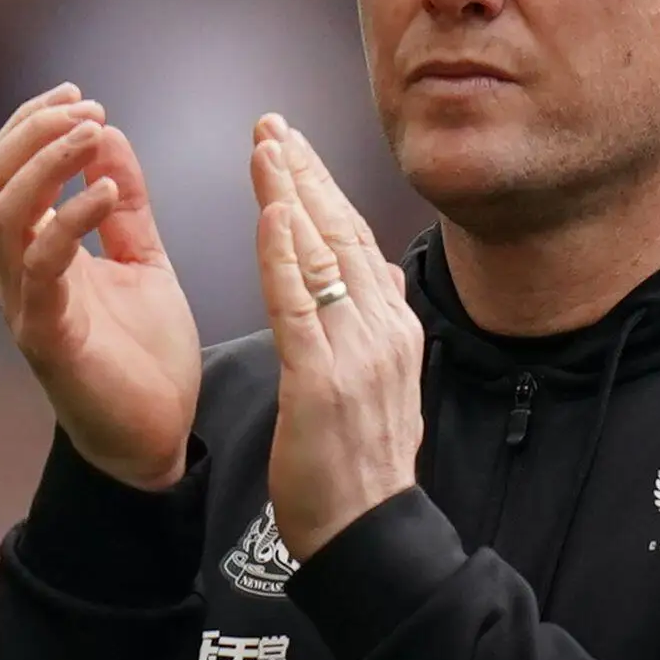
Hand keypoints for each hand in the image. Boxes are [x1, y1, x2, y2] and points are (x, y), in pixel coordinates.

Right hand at [0, 83, 200, 489]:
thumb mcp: (142, 260)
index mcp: (34, 253)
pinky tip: (107, 190)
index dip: (35, 125)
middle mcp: (16, 274)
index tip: (82, 96)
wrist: (157, 437)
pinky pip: (43, 264)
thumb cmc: (145, 355)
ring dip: (47, 162)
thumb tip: (109, 136)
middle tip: (86, 107)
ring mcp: (26, 304)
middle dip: (34, 132)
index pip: (9, 171)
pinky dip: (71, 217)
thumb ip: (125, 206)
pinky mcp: (47, 336)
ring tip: (93, 132)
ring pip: (4, 213)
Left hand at [249, 113, 423, 559]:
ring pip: (318, 257)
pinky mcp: (319, 381)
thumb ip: (382, 324)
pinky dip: (282, 255)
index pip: (355, 241)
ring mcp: (355, 354)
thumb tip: (380, 271)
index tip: (294, 147)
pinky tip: (268, 213)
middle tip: (271, 125)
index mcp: (395, 328)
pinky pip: (298, 306)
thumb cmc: (362, 467)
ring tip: (263, 147)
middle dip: (303, 174)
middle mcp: (383, 330)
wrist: (366, 534)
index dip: (323, 189)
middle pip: (340, 233)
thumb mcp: (386, 385)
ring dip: (288, 196)